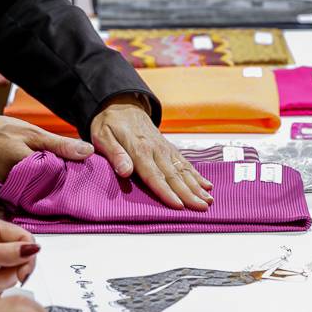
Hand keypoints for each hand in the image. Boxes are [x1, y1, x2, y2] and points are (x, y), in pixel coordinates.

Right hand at [0, 115, 93, 180]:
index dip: (76, 172)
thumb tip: (87, 151)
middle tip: (79, 169)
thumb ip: (60, 144)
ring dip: (53, 177)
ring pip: (43, 185)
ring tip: (65, 168)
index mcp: (32, 172)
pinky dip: (40, 176)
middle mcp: (25, 186)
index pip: (63, 179)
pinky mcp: (13, 186)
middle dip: (66, 178)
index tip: (87, 167)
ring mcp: (18, 188)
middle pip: (54, 185)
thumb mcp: (33, 133)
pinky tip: (45, 168)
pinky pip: (32, 184)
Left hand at [90, 97, 213, 209]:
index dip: (166, 192)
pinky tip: (206, 185)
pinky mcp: (169, 148)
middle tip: (202, 208)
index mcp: (139, 149)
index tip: (178, 205)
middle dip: (189, 194)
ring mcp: (165, 149)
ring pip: (183, 170)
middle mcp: (156, 150)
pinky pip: (185, 163)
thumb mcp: (103, 136)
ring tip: (208, 200)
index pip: (154, 175)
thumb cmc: (109, 123)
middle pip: (174, 176)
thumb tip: (125, 171)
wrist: (122, 103)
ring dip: (197, 187)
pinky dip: (197, 175)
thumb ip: (115, 154)